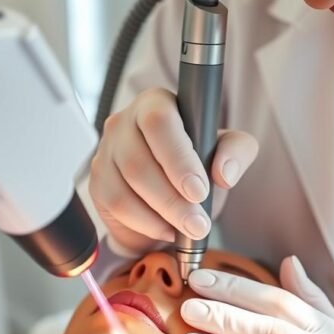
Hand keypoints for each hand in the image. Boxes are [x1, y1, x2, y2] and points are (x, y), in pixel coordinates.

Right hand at [89, 88, 258, 256]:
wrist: (170, 194)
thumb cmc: (196, 165)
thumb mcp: (225, 152)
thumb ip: (236, 151)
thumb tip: (224, 172)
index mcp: (156, 104)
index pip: (158, 121)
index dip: (178, 158)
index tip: (199, 191)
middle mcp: (123, 122)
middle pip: (138, 161)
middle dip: (173, 200)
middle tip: (198, 224)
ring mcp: (106, 152)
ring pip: (124, 189)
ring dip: (160, 216)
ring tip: (187, 230)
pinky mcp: (97, 182)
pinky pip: (116, 206)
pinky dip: (144, 224)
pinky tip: (165, 229)